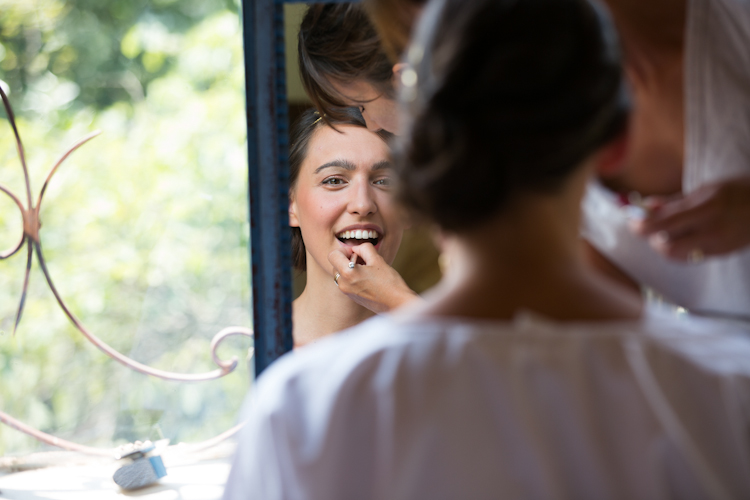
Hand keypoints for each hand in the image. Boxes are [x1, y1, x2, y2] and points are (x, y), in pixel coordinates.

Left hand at [328, 243, 419, 312]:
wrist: (397, 304)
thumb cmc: (389, 282)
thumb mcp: (377, 259)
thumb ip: (364, 248)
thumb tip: (355, 248)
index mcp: (348, 273)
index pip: (333, 255)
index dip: (344, 250)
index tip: (356, 252)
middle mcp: (343, 284)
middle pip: (335, 264)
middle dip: (347, 259)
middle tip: (364, 260)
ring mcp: (346, 292)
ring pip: (340, 273)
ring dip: (349, 268)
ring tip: (366, 270)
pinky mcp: (351, 297)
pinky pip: (345, 282)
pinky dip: (352, 277)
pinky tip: (367, 278)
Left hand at [629, 177, 749, 260]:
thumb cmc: (737, 191)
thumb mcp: (706, 189)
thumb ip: (674, 202)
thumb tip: (646, 206)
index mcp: (706, 208)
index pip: (664, 223)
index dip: (642, 226)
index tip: (631, 222)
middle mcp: (711, 230)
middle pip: (666, 246)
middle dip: (652, 239)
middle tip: (648, 229)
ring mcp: (717, 245)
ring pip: (677, 256)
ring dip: (664, 246)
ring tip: (667, 233)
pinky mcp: (721, 254)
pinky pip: (691, 257)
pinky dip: (680, 249)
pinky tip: (684, 237)